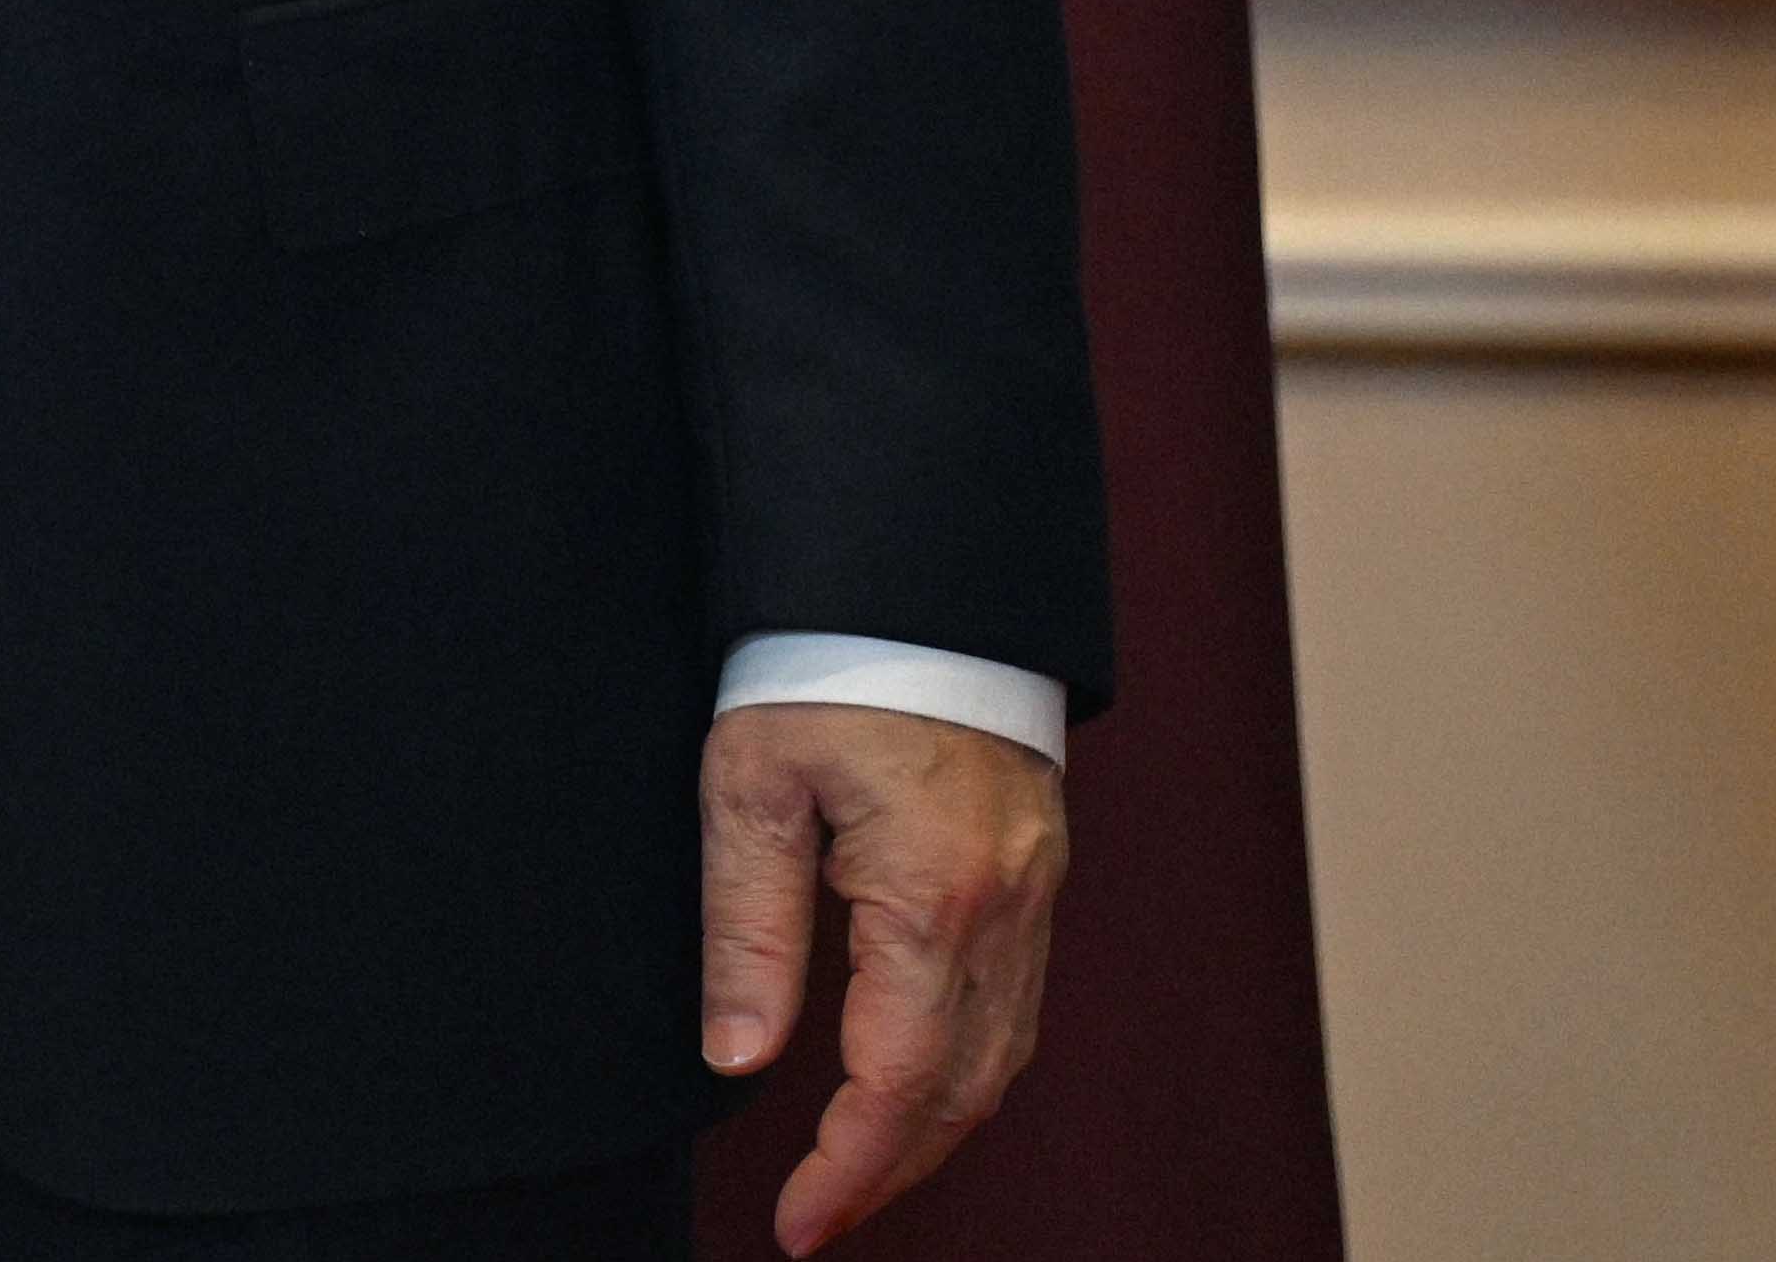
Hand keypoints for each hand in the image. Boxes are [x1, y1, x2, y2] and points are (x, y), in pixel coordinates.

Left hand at [698, 703, 1063, 1249]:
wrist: (916, 578)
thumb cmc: (824, 664)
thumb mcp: (752, 784)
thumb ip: (749, 927)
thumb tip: (739, 1054)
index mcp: (934, 894)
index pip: (899, 1081)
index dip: (850, 1168)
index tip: (799, 1224)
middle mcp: (1006, 909)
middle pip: (963, 1091)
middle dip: (891, 1170)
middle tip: (818, 1216)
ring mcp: (1035, 894)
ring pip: (1001, 1059)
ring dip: (933, 1130)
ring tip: (856, 1171)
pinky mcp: (1036, 875)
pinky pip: (1014, 1006)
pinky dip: (966, 1068)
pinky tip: (914, 1085)